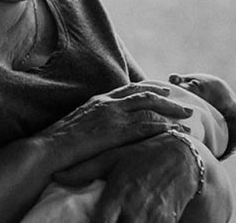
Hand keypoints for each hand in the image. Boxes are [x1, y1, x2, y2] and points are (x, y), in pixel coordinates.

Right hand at [38, 83, 193, 171]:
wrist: (48, 147)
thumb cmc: (59, 141)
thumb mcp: (78, 122)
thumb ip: (93, 118)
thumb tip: (102, 124)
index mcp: (99, 100)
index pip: (130, 88)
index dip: (149, 88)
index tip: (164, 88)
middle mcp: (108, 103)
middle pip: (144, 94)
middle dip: (166, 97)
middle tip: (183, 101)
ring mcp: (112, 115)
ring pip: (149, 107)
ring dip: (171, 110)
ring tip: (187, 115)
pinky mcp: (115, 130)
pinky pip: (145, 125)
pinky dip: (163, 126)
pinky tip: (175, 130)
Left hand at [54, 133, 199, 222]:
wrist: (184, 156)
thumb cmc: (142, 153)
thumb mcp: (113, 156)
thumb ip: (84, 169)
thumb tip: (56, 176)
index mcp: (118, 195)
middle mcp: (135, 211)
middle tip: (104, 221)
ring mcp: (153, 220)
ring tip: (119, 219)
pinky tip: (131, 220)